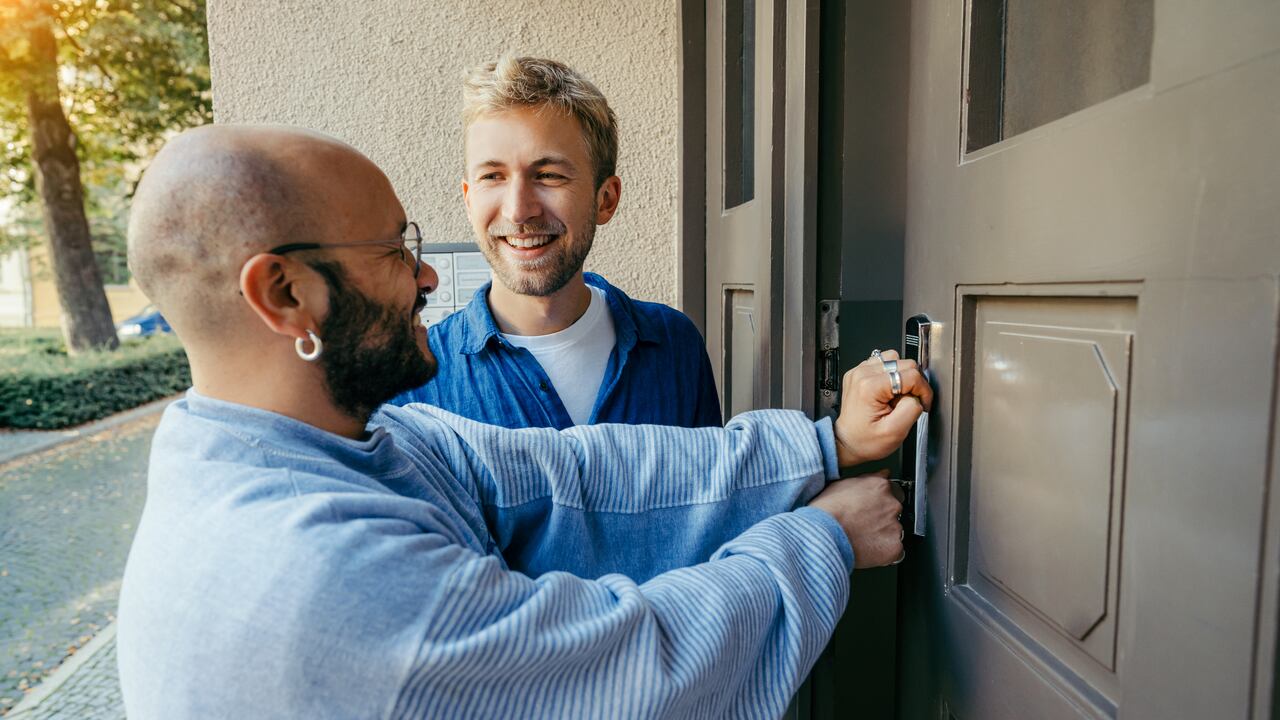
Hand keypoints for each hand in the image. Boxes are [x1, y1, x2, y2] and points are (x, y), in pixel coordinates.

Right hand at [808, 470, 903, 568]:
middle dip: (881, 518)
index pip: (890, 491)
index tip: (868, 509)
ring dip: (882, 535)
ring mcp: (895, 527)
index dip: (877, 502)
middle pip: (893, 511)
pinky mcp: (894, 547)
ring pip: (893, 531)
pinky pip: (894, 550)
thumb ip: (866, 479)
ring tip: (861, 538)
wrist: (822, 536)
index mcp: (880, 486)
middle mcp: (892, 505)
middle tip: (862, 524)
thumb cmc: (826, 512)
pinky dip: (883, 551)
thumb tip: (882, 473)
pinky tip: (867, 549)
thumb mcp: (841, 484)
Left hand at [833, 349, 932, 466]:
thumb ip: (912, 409)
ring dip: (902, 377)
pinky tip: (888, 391)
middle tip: (906, 403)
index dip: (923, 391)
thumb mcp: (895, 432)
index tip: (922, 404)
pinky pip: (886, 363)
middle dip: (913, 384)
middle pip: (905, 364)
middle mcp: (863, 374)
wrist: (848, 441)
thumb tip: (918, 395)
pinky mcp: (860, 372)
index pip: (912, 375)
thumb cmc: (865, 440)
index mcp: (870, 386)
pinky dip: (892, 375)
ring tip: (895, 396)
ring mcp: (860, 371)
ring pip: (896, 359)